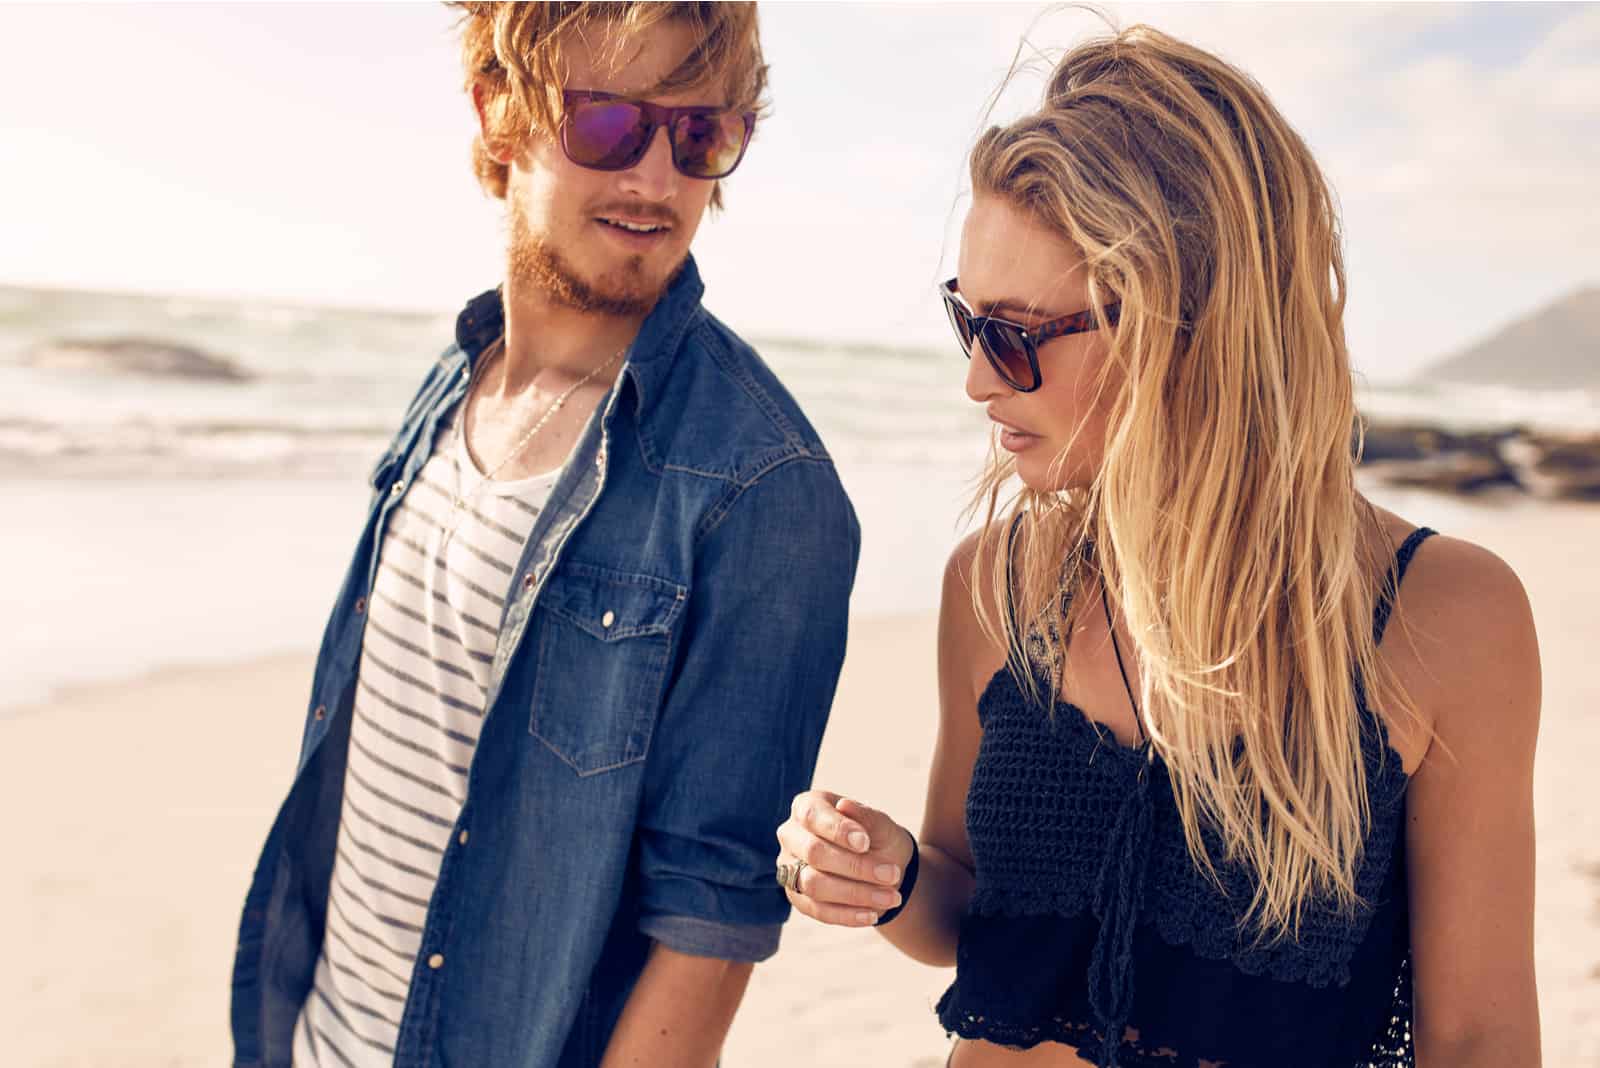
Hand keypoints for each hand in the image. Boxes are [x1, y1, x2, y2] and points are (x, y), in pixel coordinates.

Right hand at [776, 790, 915, 926]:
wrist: (881, 866)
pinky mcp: (798, 897)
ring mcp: (790, 868)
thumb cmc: (877, 837)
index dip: (837, 829)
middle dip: (855, 866)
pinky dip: (847, 915)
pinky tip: (873, 914)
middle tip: (892, 874)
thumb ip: (867, 816)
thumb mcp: (881, 825)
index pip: (811, 815)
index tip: (865, 843)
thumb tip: (845, 806)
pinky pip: (817, 910)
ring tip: (891, 897)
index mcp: (806, 807)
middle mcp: (791, 836)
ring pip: (813, 885)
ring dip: (856, 894)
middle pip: (812, 852)